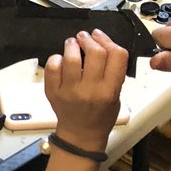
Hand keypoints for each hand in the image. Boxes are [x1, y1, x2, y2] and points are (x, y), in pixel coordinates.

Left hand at [44, 29, 127, 150]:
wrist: (82, 135)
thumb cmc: (101, 115)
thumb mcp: (117, 96)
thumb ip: (113, 73)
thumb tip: (102, 43)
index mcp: (110, 90)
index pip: (117, 56)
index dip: (108, 40)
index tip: (100, 35)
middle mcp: (91, 90)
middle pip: (95, 53)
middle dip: (89, 39)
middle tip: (84, 37)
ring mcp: (71, 91)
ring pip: (71, 58)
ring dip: (71, 45)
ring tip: (72, 43)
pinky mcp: (53, 92)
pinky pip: (52, 67)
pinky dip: (56, 58)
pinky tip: (61, 59)